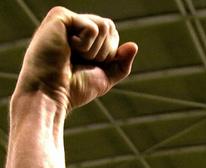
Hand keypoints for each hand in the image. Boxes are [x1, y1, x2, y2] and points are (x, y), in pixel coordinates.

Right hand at [15, 6, 136, 110]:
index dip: (109, 53)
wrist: (52, 94)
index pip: (112, 33)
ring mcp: (65, 19)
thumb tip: (134, 45)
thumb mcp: (105, 76)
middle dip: (103, 51)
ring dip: (94, 50)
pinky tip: (67, 49)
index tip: (88, 65)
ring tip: (73, 56)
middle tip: (80, 61)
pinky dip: (86, 45)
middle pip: (110, 27)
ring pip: (104, 26)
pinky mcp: (59, 16)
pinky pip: (92, 27)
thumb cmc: (74, 88)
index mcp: (81, 36)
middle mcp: (73, 25)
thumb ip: (121, 62)